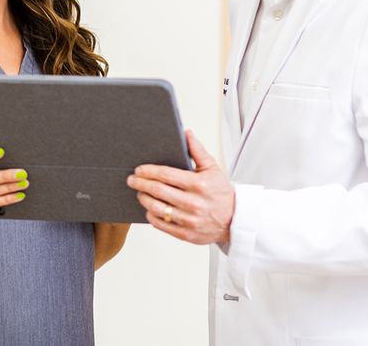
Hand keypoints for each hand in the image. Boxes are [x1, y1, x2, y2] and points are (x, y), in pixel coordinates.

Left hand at [127, 129, 234, 244]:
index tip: (139, 169)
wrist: (235, 220)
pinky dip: (151, 215)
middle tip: (131, 179)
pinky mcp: (186, 234)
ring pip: (157, 208)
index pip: (166, 175)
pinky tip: (150, 209)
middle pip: (158, 191)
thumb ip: (198, 151)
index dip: (149, 171)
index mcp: (199, 184)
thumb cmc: (221, 193)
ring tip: (140, 193)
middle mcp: (194, 203)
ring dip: (144, 199)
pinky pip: (161, 225)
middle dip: (140, 183)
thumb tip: (187, 133)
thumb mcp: (213, 169)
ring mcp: (190, 220)